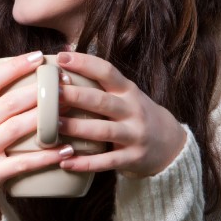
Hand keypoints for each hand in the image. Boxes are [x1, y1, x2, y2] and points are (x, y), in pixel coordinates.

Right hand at [0, 51, 70, 220]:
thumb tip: (32, 74)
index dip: (15, 66)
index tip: (40, 56)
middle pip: (9, 103)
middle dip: (39, 91)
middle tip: (64, 84)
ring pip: (17, 129)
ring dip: (46, 118)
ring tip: (69, 110)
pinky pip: (23, 163)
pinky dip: (47, 156)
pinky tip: (66, 150)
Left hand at [55, 52, 186, 176]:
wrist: (170, 144)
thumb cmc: (134, 113)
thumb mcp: (125, 94)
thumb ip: (100, 82)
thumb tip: (64, 58)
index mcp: (128, 90)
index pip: (106, 71)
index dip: (84, 63)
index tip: (61, 57)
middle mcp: (132, 110)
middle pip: (101, 101)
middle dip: (75, 96)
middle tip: (50, 93)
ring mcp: (134, 135)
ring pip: (102, 131)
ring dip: (76, 128)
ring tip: (51, 126)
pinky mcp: (132, 158)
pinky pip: (106, 161)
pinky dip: (85, 162)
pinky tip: (64, 162)